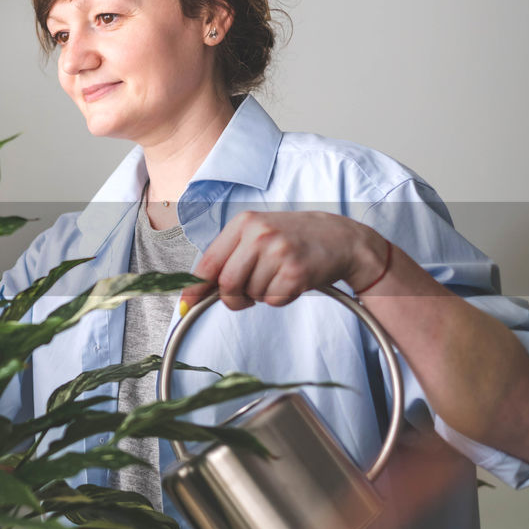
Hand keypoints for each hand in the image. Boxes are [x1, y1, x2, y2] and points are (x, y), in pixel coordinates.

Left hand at [178, 211, 390, 311]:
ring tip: (278, 275)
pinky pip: (273, 301)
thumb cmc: (294, 239)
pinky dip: (280, 298)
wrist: (341, 238)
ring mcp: (278, 252)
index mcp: (244, 223)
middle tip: (248, 294)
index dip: (195, 288)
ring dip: (261, 295)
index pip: (209, 262)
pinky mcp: (296, 272)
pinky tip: (291, 281)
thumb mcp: (258, 235)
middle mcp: (259, 235)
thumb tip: (197, 290)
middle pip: (227, 284)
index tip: (187, 305)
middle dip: (233, 298)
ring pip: (251, 295)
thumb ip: (229, 257)